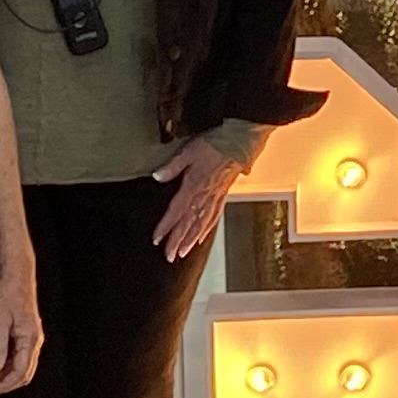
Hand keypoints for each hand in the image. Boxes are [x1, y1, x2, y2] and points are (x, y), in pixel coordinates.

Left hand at [0, 273, 44, 394]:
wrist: (17, 275)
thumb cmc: (9, 292)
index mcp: (30, 338)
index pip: (20, 371)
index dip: (5, 384)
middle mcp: (35, 340)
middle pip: (25, 372)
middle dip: (8, 384)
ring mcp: (32, 337)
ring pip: (24, 365)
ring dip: (8, 375)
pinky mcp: (27, 332)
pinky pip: (21, 356)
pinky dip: (9, 365)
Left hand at [150, 134, 244, 261]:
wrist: (240, 141)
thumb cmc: (215, 144)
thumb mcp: (188, 151)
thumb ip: (172, 166)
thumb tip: (157, 176)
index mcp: (194, 186)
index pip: (176, 211)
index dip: (165, 227)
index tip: (156, 239)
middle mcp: (204, 196)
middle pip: (188, 223)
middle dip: (178, 241)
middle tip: (169, 256)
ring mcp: (215, 197)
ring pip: (201, 224)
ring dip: (191, 240)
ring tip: (183, 253)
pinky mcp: (223, 195)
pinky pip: (214, 216)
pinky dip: (207, 229)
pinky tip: (202, 236)